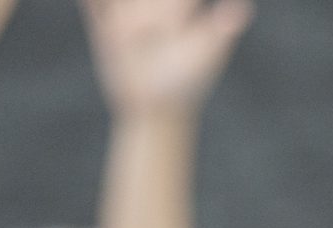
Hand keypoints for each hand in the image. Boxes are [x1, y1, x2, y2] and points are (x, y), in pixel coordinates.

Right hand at [82, 0, 250, 119]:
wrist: (156, 111)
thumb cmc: (188, 83)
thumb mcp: (204, 54)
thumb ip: (220, 30)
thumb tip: (242, 10)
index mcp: (177, 6)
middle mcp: (151, 7)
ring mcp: (125, 17)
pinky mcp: (104, 30)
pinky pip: (94, 7)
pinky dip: (90, 2)